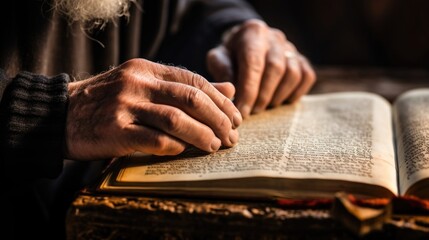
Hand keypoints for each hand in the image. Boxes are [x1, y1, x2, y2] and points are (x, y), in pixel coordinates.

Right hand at [66, 58, 241, 159]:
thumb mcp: (143, 85)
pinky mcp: (115, 130)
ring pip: (177, 119)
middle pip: (192, 98)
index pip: (194, 80)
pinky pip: (155, 140)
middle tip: (232, 135)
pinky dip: (175, 147)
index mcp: (147, 69)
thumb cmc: (107, 101)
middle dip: (219, 119)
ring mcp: (125, 105)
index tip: (236, 117)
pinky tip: (184, 152)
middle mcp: (138, 82)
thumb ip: (183, 86)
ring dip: (203, 135)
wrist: (59, 115)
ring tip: (215, 146)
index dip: (220, 100)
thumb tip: (229, 90)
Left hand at [207, 19, 315, 117]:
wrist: (245, 45)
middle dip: (263, 95)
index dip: (248, 90)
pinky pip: (306, 77)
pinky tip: (279, 101)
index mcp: (253, 33)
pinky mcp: (302, 59)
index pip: (253, 63)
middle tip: (252, 112)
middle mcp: (275, 38)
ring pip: (293, 74)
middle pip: (276, 68)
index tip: (242, 111)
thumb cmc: (230, 55)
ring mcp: (291, 48)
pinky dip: (295, 93)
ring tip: (263, 107)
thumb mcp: (218, 58)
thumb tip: (232, 92)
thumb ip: (222, 71)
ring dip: (278, 96)